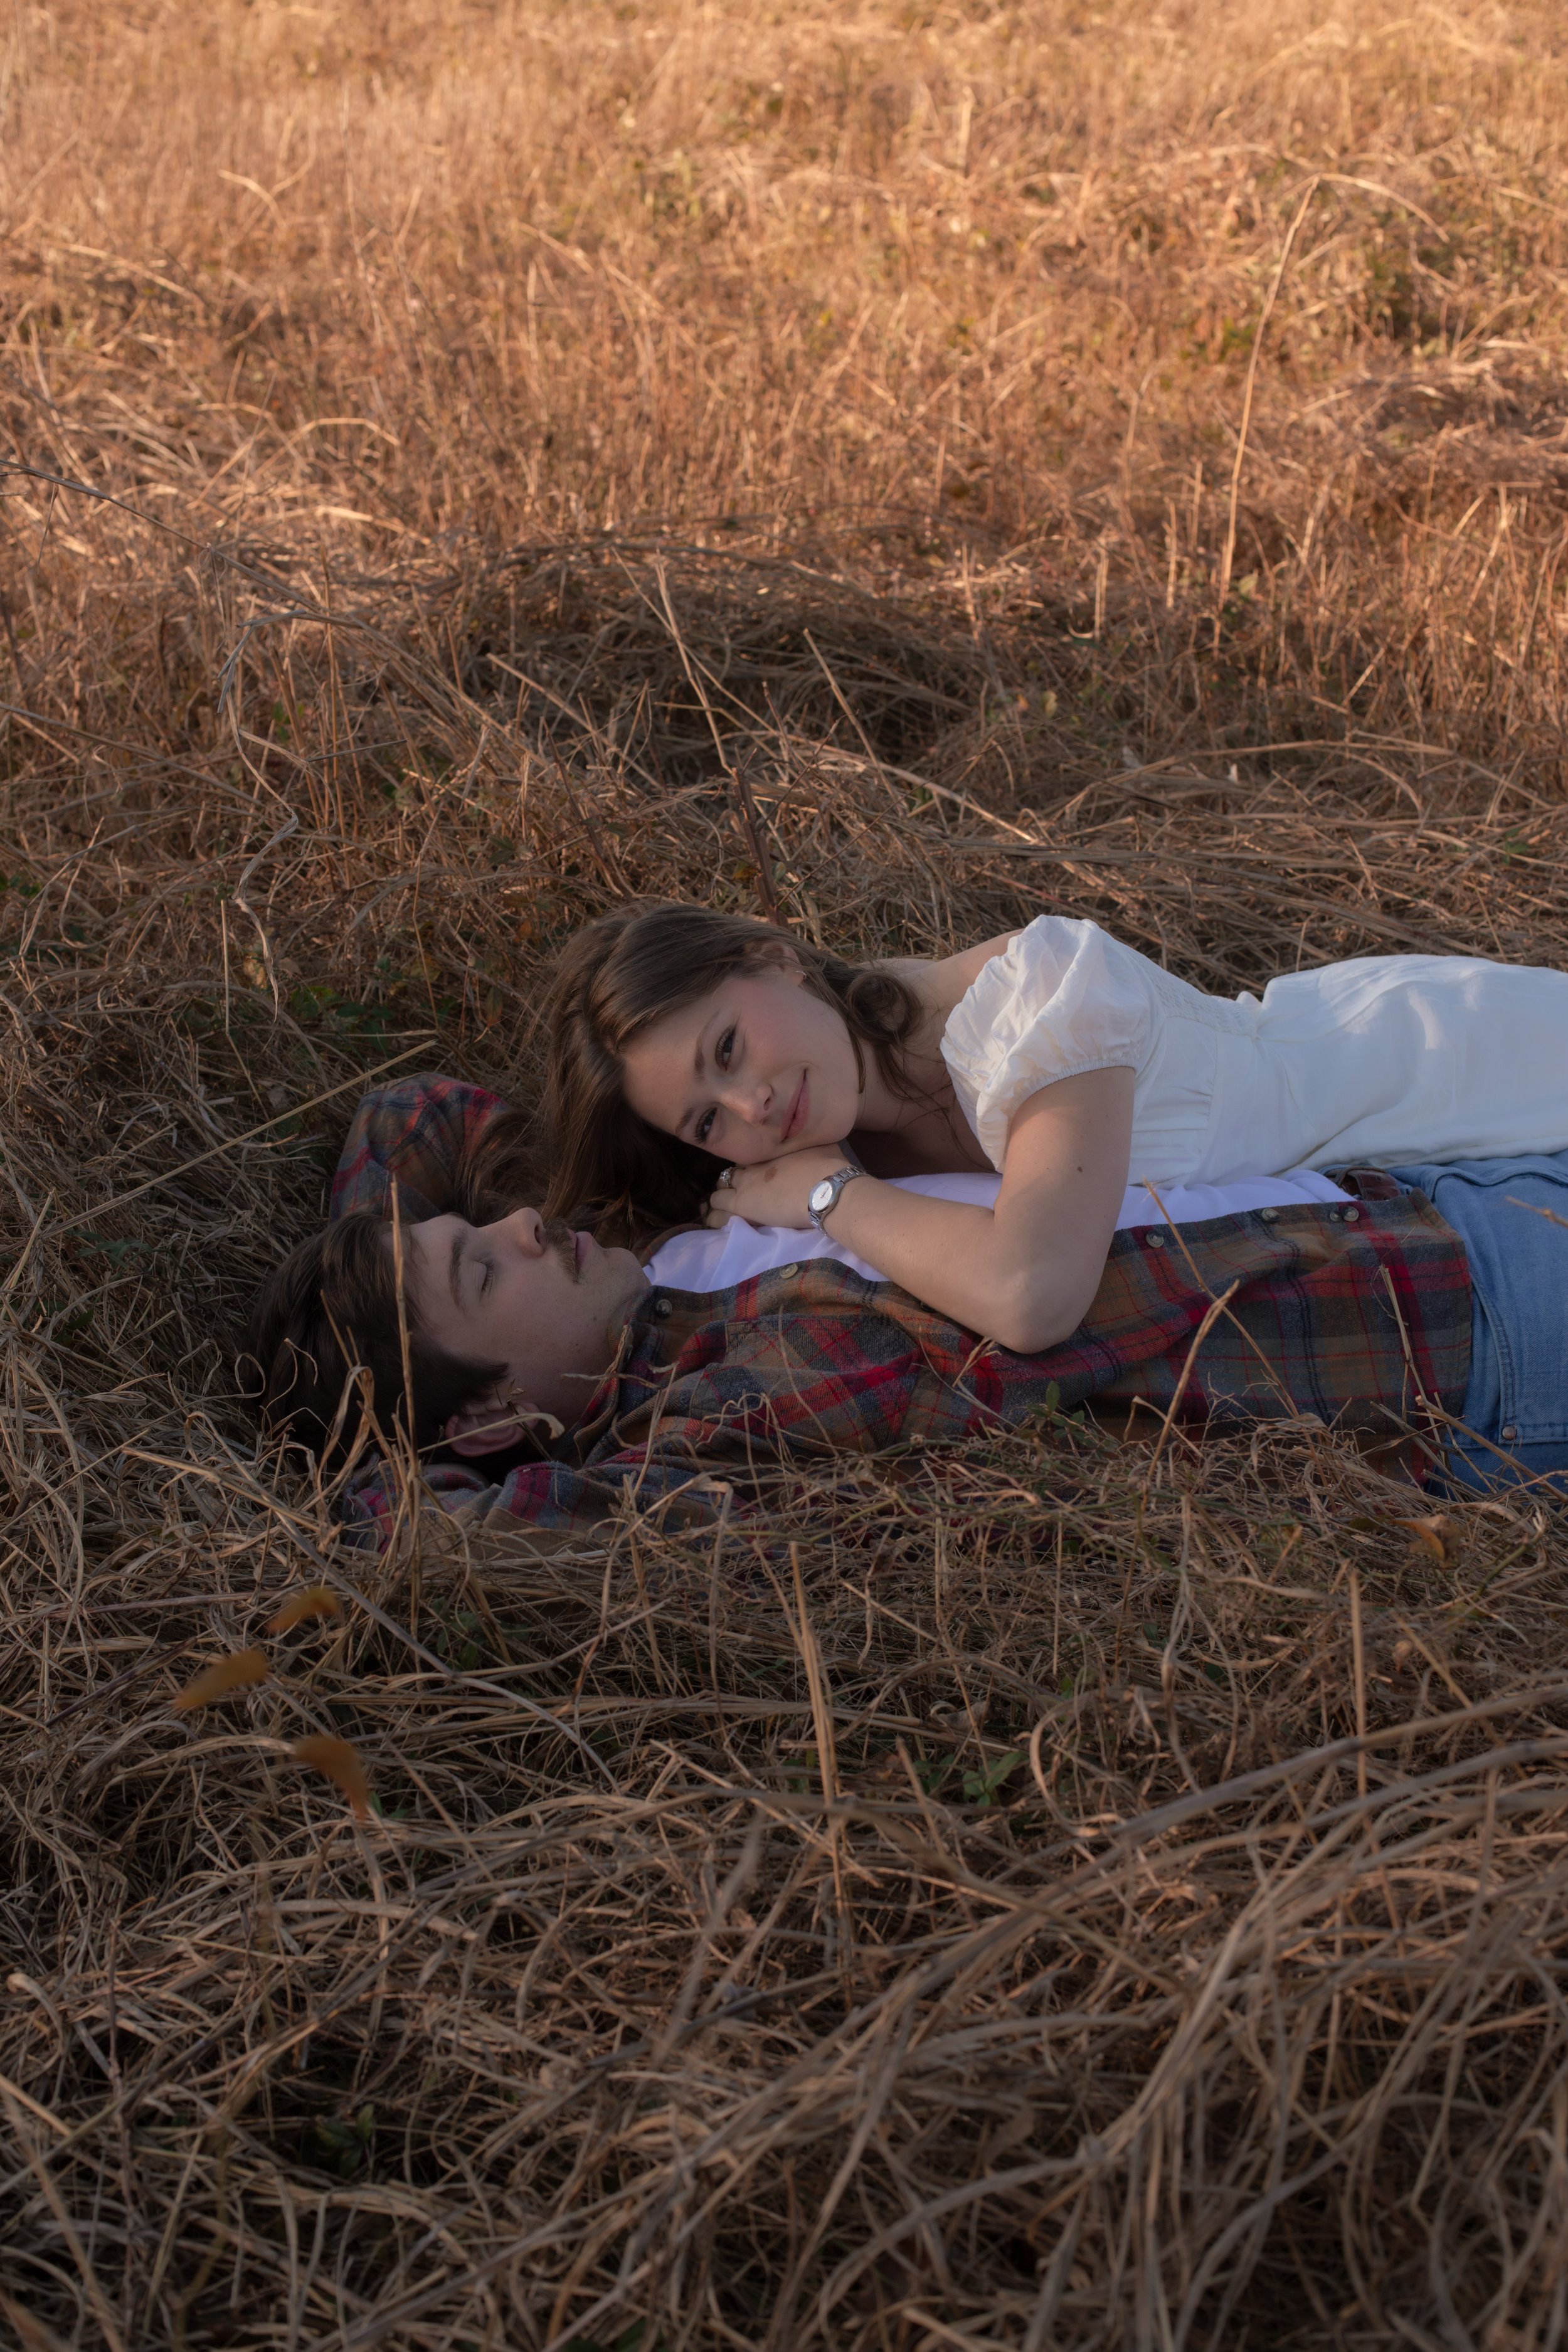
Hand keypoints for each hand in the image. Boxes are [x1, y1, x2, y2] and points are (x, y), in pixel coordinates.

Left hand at [704, 1145, 852, 1230]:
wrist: (825, 1188)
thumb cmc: (829, 1167)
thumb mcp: (824, 1145)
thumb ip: (813, 1141)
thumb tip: (816, 1132)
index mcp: (771, 1151)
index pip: (750, 1155)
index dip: (750, 1164)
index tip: (754, 1171)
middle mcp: (754, 1164)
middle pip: (732, 1170)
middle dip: (733, 1179)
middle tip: (739, 1189)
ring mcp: (745, 1185)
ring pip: (719, 1188)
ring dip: (720, 1196)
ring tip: (721, 1206)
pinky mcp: (741, 1205)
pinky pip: (716, 1211)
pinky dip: (713, 1215)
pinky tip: (711, 1219)